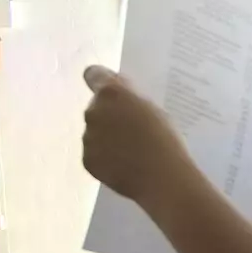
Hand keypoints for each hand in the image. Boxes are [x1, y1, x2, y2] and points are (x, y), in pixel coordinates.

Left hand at [82, 66, 186, 205]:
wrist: (161, 177)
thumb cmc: (164, 138)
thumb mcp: (153, 108)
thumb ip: (131, 99)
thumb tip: (119, 97)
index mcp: (112, 93)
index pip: (93, 74)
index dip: (101, 81)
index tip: (113, 92)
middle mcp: (93, 111)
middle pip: (96, 107)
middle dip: (109, 115)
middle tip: (132, 129)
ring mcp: (87, 137)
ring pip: (94, 131)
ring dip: (107, 137)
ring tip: (131, 152)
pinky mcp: (87, 160)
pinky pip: (94, 154)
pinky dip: (106, 158)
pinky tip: (124, 166)